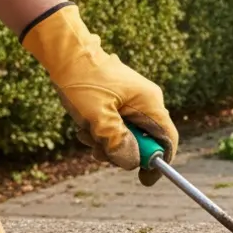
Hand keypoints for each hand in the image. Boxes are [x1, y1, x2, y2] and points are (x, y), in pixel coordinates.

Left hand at [22, 4, 178, 184]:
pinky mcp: (120, 102)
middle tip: (97, 151)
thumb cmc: (81, 80)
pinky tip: (84, 125)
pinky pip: (117, 127)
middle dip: (121, 151)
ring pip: (128, 136)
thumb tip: (132, 163)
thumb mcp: (96, 116)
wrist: (65, 52)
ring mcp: (133, 101)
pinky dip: (101, 132)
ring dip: (106, 142)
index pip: (167, 138)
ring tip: (85, 133)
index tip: (144, 180)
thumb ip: (115, 141)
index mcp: (149, 102)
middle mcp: (146, 101)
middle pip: (145, 141)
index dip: (159, 162)